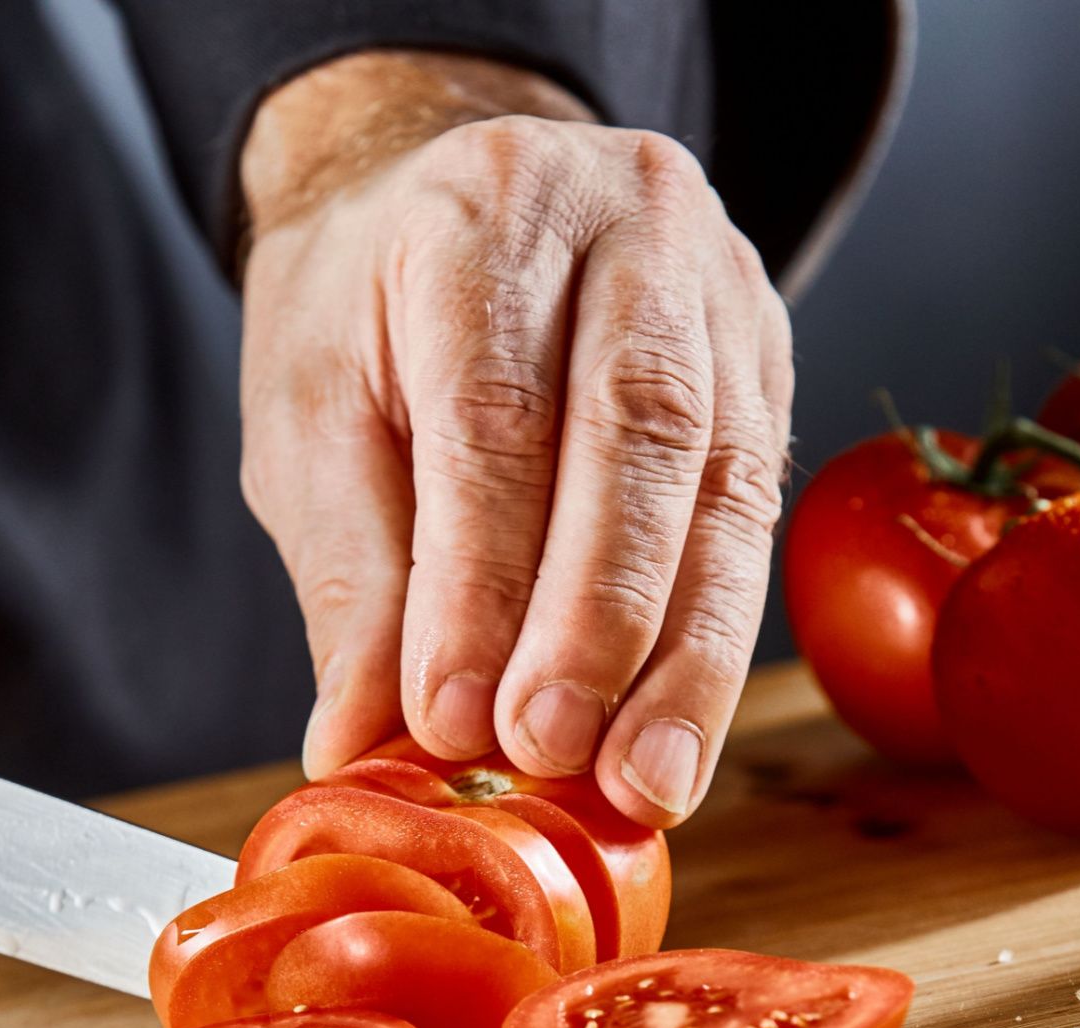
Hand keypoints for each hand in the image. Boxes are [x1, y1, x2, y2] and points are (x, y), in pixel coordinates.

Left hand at [239, 52, 793, 825]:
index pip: (495, 411)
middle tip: (552, 749)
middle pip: (639, 433)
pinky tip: (677, 739)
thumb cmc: (368, 309)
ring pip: (725, 483)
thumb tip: (360, 737)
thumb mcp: (312, 415)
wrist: (448, 193)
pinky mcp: (767, 366)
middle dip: (598, 618)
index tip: (455, 719)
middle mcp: (631, 223)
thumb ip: (349, 573)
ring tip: (642, 781)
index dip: (479, 581)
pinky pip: (753, 517)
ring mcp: (723, 288)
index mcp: (484, 211)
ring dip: (684, 657)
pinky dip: (711, 644)